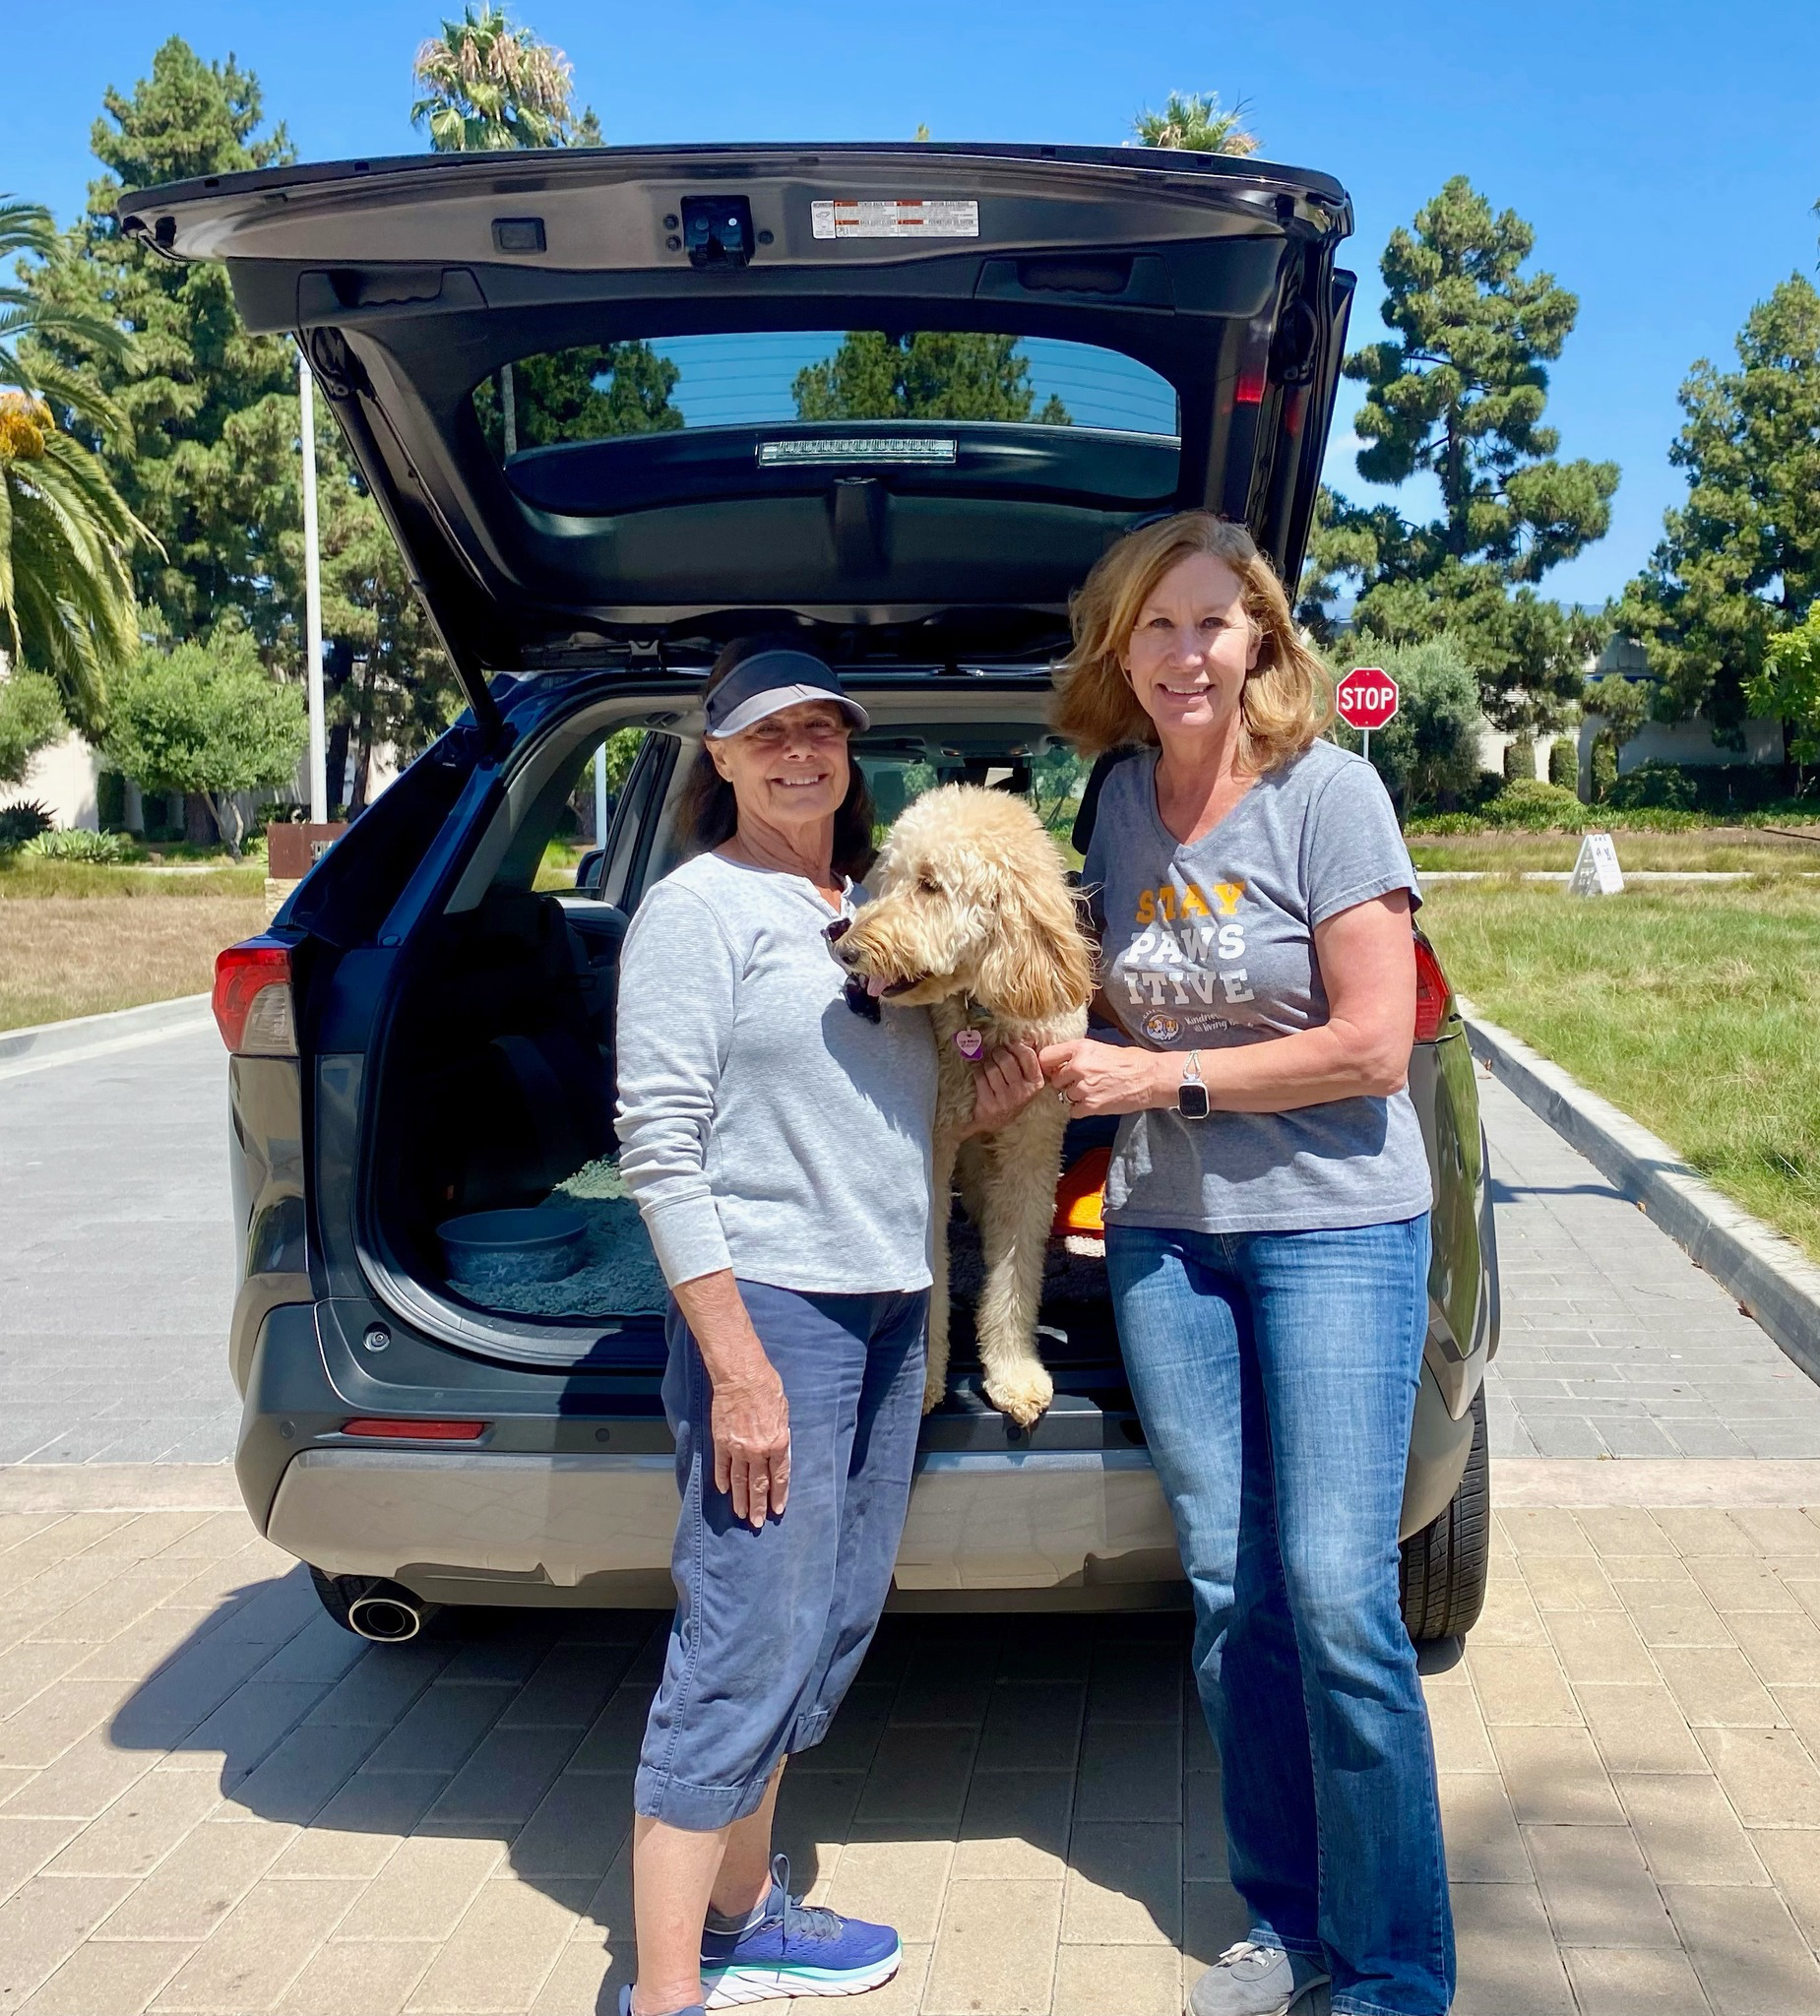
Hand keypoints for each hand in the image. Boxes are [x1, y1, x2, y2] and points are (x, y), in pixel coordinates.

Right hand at [709, 1366, 790, 1527]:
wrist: (741, 1376)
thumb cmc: (766, 1388)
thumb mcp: (784, 1413)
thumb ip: (781, 1436)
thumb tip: (778, 1452)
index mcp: (778, 1443)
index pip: (779, 1477)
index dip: (778, 1495)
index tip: (776, 1510)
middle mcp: (758, 1450)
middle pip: (758, 1484)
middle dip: (759, 1506)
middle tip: (757, 1523)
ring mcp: (737, 1448)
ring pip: (738, 1480)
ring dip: (741, 1499)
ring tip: (742, 1514)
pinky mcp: (721, 1442)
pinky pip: (721, 1467)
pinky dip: (722, 1480)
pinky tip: (724, 1491)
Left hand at [964, 1042, 1045, 1136]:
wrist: (995, 1122)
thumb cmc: (1012, 1095)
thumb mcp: (1026, 1081)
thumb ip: (1027, 1060)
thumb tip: (1025, 1036)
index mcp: (1036, 1083)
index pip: (1027, 1055)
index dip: (1016, 1046)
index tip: (1009, 1045)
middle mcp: (1023, 1092)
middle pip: (1006, 1059)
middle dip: (997, 1053)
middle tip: (995, 1055)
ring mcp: (1006, 1099)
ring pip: (991, 1067)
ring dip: (986, 1063)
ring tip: (989, 1067)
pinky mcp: (989, 1103)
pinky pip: (979, 1076)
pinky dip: (977, 1072)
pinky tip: (980, 1075)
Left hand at [1040, 1037, 1169, 1117]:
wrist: (1150, 1078)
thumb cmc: (1130, 1061)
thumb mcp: (1100, 1047)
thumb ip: (1079, 1054)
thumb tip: (1061, 1062)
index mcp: (1080, 1048)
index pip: (1045, 1057)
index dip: (1048, 1066)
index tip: (1053, 1070)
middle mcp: (1078, 1067)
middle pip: (1055, 1080)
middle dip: (1065, 1083)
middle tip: (1081, 1082)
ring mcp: (1083, 1088)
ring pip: (1064, 1096)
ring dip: (1075, 1096)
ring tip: (1093, 1091)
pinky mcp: (1091, 1106)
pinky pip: (1073, 1111)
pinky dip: (1081, 1109)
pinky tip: (1095, 1101)